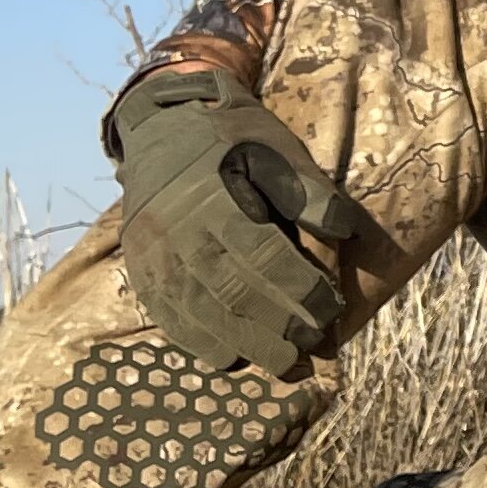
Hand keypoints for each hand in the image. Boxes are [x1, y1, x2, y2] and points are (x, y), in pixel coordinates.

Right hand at [104, 61, 361, 381]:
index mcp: (216, 200)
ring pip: (198, 312)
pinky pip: (167, 314)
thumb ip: (308, 193)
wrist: (161, 123)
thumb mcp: (276, 148)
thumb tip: (346, 233)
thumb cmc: (231, 136)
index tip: (332, 310)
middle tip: (313, 347)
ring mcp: (154, 255)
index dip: (300, 289)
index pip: (263, 257)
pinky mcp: (140, 269)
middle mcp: (179, 233)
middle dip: (277, 325)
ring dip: (242, 343)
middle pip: (231, 293)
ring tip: (282, 364)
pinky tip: (227, 357)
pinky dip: (197, 341)